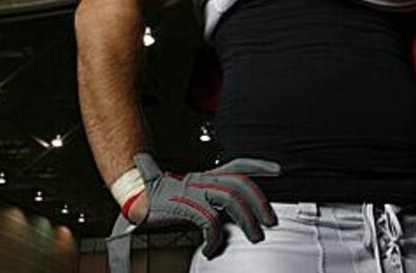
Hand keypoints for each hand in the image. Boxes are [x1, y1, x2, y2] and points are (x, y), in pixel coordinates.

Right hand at [133, 153, 279, 258]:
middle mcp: (203, 181)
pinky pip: (209, 221)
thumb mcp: (185, 194)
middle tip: (272, 221)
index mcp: (206, 177)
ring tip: (255, 237)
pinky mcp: (185, 206)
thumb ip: (202, 198)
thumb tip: (219, 211)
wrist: (136, 198)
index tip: (279, 170)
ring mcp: (195, 192)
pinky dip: (215, 238)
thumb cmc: (160, 198)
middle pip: (240, 184)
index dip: (259, 165)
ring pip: (231, 199)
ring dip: (247, 220)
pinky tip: (211, 249)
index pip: (238, 165)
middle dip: (261, 202)